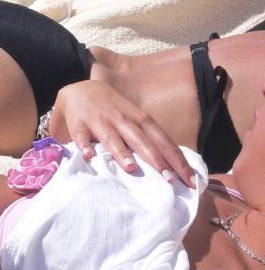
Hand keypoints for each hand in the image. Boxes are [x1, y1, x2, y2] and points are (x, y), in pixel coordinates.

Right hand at [50, 80, 194, 186]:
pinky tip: (87, 155)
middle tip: (169, 180)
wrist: (81, 90)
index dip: (176, 159)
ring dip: (121, 152)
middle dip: (156, 159)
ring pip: (112, 138)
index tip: (190, 179)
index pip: (162, 140)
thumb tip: (171, 162)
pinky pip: (81, 136)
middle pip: (142, 140)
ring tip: (131, 168)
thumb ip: (148, 137)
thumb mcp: (134, 118)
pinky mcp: (79, 125)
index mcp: (140, 119)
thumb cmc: (113, 110)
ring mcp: (100, 121)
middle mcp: (122, 119)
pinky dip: (84, 145)